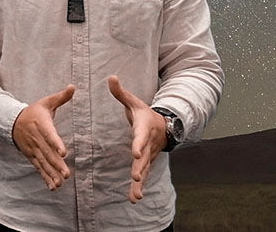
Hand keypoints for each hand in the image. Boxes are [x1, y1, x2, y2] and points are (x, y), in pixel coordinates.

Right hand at [12, 85, 75, 189]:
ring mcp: (33, 149)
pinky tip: (53, 186)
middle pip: (47, 153)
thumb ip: (61, 97)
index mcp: (41, 124)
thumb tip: (73, 87)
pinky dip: (45, 177)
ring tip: (61, 183)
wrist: (11, 121)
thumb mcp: (46, 102)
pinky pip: (38, 168)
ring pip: (43, 163)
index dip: (56, 143)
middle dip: (57, 164)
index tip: (64, 152)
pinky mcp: (31, 156)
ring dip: (52, 173)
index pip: (49, 134)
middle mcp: (36, 139)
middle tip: (66, 174)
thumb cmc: (33, 112)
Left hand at [107, 75, 166, 203]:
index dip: (138, 144)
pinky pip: (143, 175)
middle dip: (140, 167)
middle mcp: (148, 144)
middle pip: (144, 157)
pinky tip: (134, 198)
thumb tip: (110, 77)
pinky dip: (139, 188)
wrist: (165, 126)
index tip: (135, 152)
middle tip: (136, 177)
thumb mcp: (134, 102)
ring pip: (145, 170)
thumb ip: (121, 92)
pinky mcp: (147, 163)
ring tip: (135, 195)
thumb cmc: (144, 113)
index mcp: (144, 129)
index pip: (140, 137)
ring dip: (140, 182)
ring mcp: (149, 155)